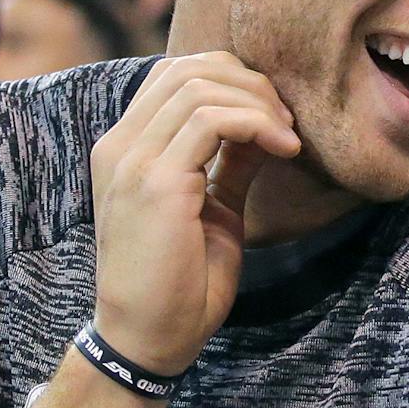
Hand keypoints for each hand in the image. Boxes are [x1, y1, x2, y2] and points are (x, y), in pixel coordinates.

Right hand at [89, 53, 299, 375]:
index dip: (232, 80)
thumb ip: (230, 162)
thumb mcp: (212, 207)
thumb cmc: (181, 282)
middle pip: (190, 69)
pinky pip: (213, 120)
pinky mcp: (156, 182)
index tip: (273, 116)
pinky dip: (258, 124)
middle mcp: (120, 146)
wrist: (149, 339)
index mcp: (125, 149)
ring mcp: (133, 161)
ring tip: (289, 138)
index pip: (175, 74)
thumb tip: (264, 125)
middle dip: (252, 84)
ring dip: (260, 103)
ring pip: (202, 87)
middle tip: (288, 122)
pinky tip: (285, 149)